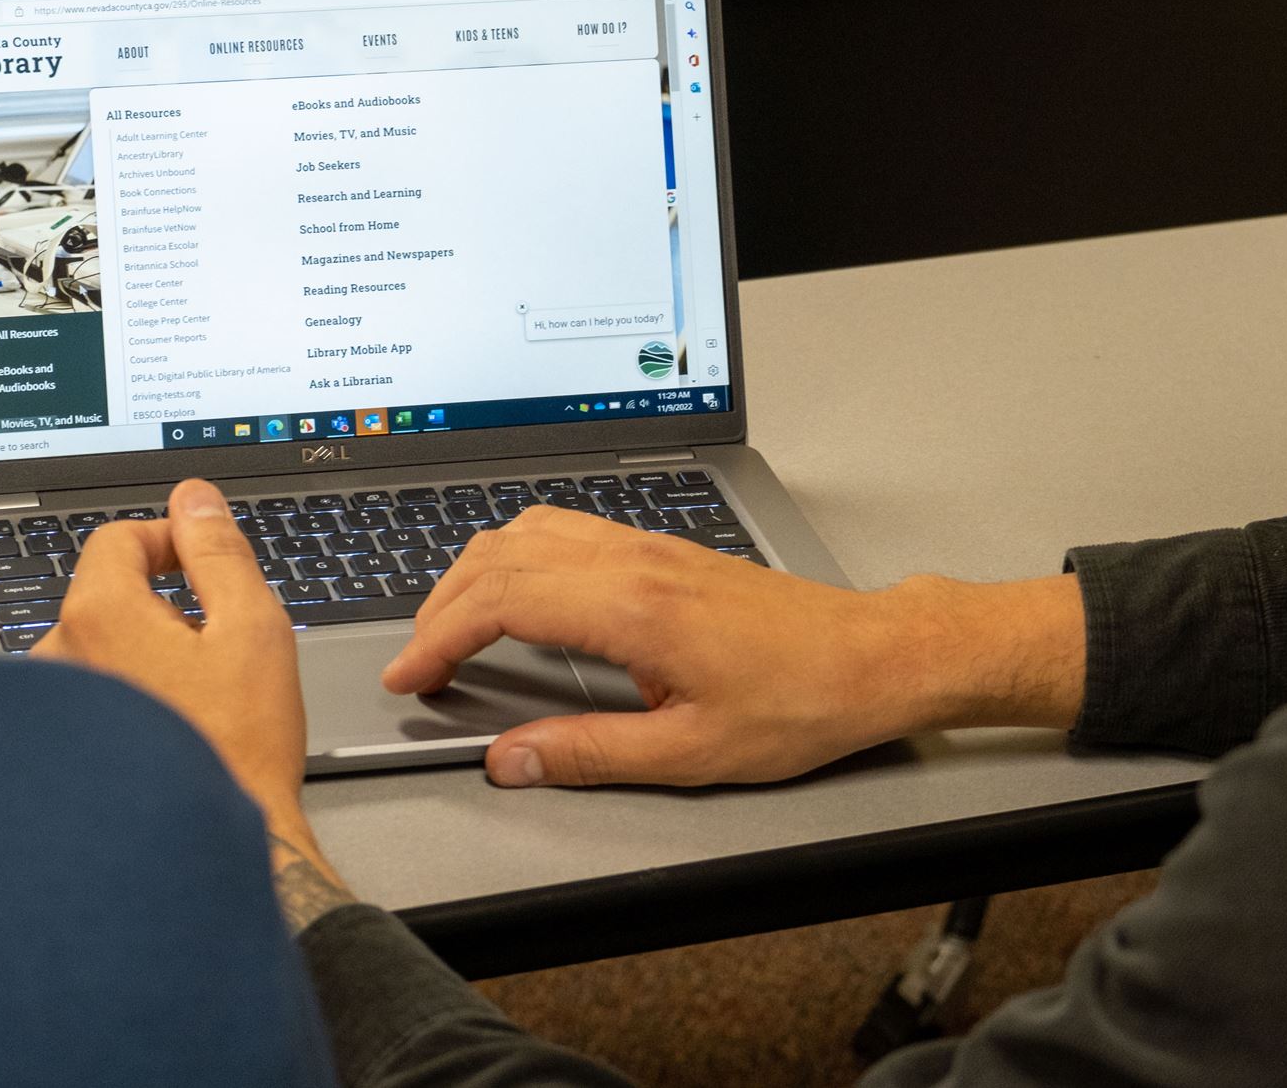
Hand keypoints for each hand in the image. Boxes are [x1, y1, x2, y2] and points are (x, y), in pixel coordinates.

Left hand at [39, 479, 345, 900]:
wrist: (201, 853)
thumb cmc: (235, 751)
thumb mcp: (252, 628)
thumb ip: (218, 552)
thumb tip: (194, 500)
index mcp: (98, 614)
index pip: (118, 539)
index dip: (169, 540)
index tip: (202, 563)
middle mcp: (56, 656)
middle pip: (105, 596)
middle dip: (159, 607)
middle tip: (214, 647)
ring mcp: (47, 710)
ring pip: (95, 653)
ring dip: (138, 659)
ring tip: (193, 703)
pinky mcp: (49, 754)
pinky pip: (83, 705)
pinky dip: (119, 705)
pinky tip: (162, 737)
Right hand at [381, 507, 1084, 788]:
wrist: (874, 655)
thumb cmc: (801, 703)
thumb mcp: (691, 754)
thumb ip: (589, 754)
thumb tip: (510, 758)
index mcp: (630, 607)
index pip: (501, 602)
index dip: (440, 637)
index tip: (412, 675)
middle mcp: (631, 560)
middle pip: (500, 556)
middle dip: (442, 605)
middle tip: (418, 660)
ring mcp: (647, 545)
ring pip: (528, 530)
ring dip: (476, 572)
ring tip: (454, 625)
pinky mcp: (663, 548)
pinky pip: (564, 530)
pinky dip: (516, 556)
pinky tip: (518, 591)